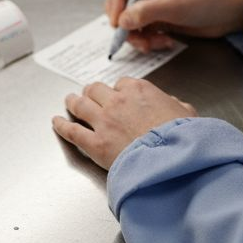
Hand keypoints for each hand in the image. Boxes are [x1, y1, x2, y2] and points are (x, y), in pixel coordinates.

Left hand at [52, 78, 198, 169]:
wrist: (171, 158)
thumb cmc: (181, 137)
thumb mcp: (187, 113)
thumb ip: (175, 105)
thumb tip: (174, 104)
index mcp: (140, 90)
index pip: (122, 83)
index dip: (119, 90)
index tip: (118, 94)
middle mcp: (117, 101)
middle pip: (96, 89)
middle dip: (92, 91)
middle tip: (88, 93)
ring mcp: (103, 121)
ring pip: (80, 104)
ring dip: (73, 101)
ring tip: (69, 100)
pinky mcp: (95, 143)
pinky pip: (72, 131)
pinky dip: (61, 125)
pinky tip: (56, 122)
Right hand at [100, 0, 242, 51]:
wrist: (228, 13)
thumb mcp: (173, 5)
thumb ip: (145, 12)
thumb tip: (121, 23)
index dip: (113, 3)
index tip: (121, 22)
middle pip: (116, 7)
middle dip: (126, 26)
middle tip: (140, 39)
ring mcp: (149, 4)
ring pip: (126, 24)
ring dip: (138, 38)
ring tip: (157, 43)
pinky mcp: (155, 19)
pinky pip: (139, 33)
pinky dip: (148, 41)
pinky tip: (165, 42)